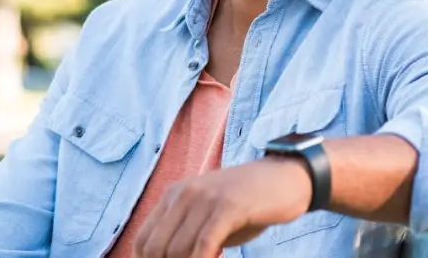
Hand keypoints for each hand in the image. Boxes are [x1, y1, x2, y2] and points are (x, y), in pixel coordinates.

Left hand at [131, 157, 311, 257]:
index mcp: (175, 195)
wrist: (285, 178)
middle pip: (155, 247)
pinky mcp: (228, 206)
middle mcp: (184, 193)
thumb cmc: (248, 203)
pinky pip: (204, 244)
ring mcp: (206, 197)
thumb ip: (186, 234)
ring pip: (177, 249)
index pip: (142, 239)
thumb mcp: (209, 215)